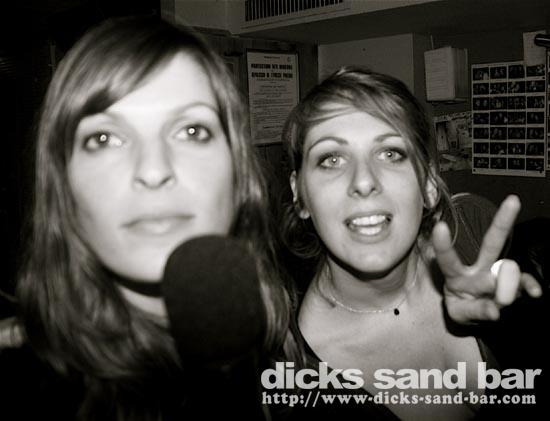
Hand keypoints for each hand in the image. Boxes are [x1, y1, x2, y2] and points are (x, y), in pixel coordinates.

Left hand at [432, 195, 541, 323]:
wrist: (477, 315)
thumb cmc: (463, 307)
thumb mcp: (461, 313)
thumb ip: (475, 311)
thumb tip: (495, 310)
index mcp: (456, 275)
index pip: (448, 260)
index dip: (443, 245)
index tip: (440, 226)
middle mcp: (478, 268)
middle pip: (491, 243)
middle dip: (502, 221)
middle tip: (513, 201)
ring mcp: (497, 274)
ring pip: (509, 267)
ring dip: (508, 285)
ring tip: (502, 301)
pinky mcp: (514, 283)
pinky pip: (524, 281)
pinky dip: (529, 285)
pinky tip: (534, 292)